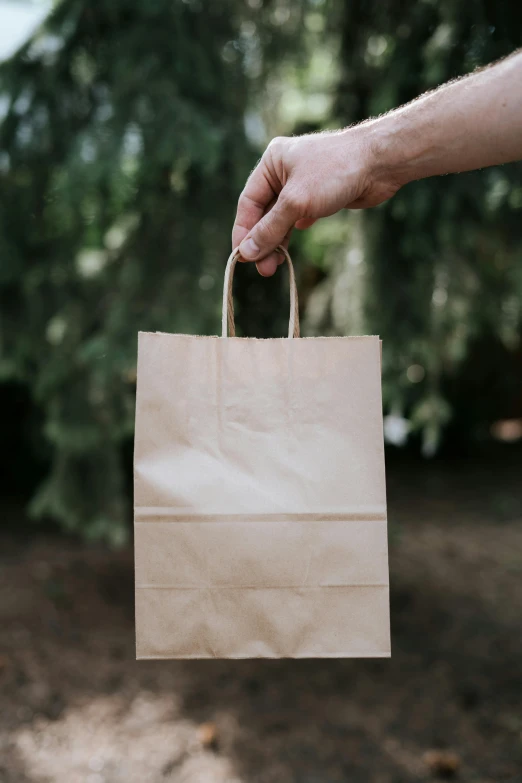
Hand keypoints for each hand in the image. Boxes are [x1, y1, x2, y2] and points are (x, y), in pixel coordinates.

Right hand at [232, 127, 400, 275]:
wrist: (379, 164)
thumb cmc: (335, 172)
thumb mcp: (296, 203)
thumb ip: (270, 229)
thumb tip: (247, 253)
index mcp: (272, 162)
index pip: (248, 202)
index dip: (243, 232)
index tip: (241, 258)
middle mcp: (284, 171)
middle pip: (264, 212)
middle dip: (262, 241)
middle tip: (263, 269)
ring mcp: (303, 183)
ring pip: (282, 217)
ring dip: (277, 241)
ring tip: (274, 266)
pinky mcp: (320, 195)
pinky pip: (298, 217)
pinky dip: (293, 232)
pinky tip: (288, 248)